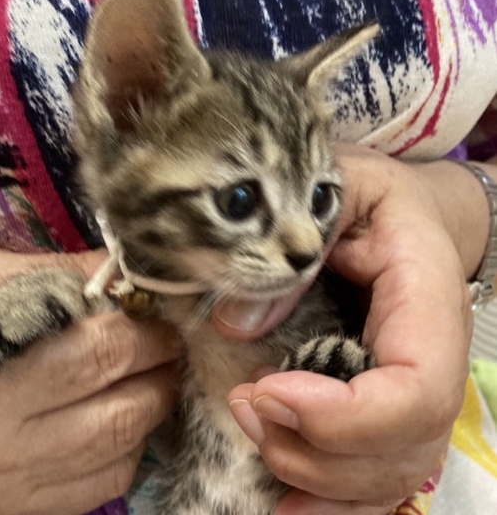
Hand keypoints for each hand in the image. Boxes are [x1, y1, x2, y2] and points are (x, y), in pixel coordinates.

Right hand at [0, 248, 180, 514]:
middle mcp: (3, 443)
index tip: (164, 313)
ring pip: (118, 456)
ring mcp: (14, 485)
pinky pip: (101, 487)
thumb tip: (128, 269)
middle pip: (120, 413)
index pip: (100, 354)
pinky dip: (126, 450)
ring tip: (154, 373)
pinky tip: (121, 418)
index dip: (147, 331)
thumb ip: (62, 275)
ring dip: (151, 410)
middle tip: (171, 342)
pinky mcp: (21, 509)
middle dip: (160, 371)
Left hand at [220, 145, 484, 513]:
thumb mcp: (337, 187)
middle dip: (314, 446)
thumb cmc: (375, 194)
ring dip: (313, 475)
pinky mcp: (391, 404)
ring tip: (253, 427)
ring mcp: (417, 390)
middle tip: (243, 403)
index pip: (417, 387)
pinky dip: (332, 501)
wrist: (411, 213)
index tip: (266, 390)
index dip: (345, 412)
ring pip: (389, 474)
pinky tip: (286, 505)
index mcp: (426, 297)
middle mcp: (434, 357)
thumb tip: (236, 321)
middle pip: (402, 445)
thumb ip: (295, 242)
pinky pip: (378, 475)